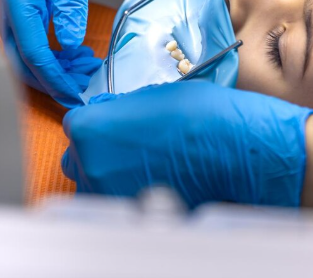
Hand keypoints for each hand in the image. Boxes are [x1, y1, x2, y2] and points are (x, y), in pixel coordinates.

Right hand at [0, 0, 120, 106]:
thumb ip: (67, 2)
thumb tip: (65, 43)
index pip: (29, 47)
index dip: (50, 76)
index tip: (73, 94)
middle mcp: (16, 1)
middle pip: (22, 56)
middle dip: (49, 80)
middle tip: (80, 93)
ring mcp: (29, 2)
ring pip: (33, 49)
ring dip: (57, 68)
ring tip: (88, 73)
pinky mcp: (44, 1)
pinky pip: (45, 37)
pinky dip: (62, 53)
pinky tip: (83, 57)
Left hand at [61, 82, 312, 207]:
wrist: (236, 152)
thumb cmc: (200, 116)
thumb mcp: (153, 97)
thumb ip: (120, 108)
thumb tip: (108, 113)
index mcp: (89, 129)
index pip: (76, 125)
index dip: (99, 122)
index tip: (117, 123)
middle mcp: (90, 165)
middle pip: (80, 157)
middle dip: (100, 150)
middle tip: (131, 144)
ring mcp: (109, 195)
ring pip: (96, 184)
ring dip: (112, 174)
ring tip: (146, 165)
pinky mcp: (131, 215)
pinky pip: (118, 204)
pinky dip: (130, 194)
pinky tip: (155, 182)